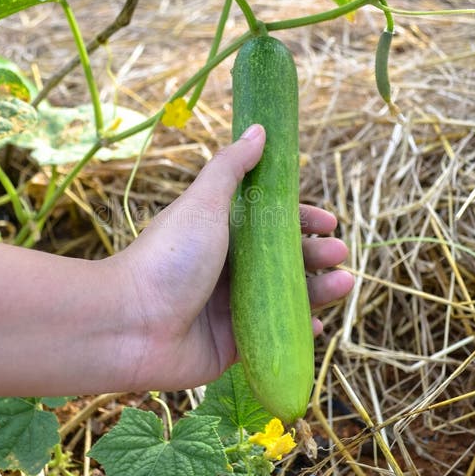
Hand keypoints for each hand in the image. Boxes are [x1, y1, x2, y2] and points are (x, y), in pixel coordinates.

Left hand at [122, 124, 353, 391]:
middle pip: (283, 260)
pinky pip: (274, 335)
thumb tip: (259, 130)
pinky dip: (298, 330)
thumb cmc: (167, 258)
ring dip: (318, 290)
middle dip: (316, 255)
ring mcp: (230, 308)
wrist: (129, 324)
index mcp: (220, 234)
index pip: (270, 224)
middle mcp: (226, 269)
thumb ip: (231, 168)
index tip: (328, 221)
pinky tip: (317, 325)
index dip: (301, 221)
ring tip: (344, 284)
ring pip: (285, 297)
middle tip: (339, 253)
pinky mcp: (232, 345)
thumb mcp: (203, 204)